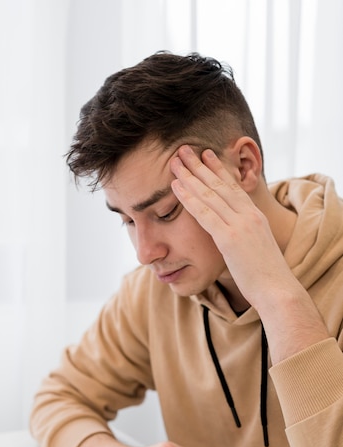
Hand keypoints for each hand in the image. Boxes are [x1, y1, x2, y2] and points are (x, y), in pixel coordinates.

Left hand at [170, 145, 293, 310]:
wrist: (277, 290)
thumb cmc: (266, 276)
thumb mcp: (258, 249)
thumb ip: (247, 237)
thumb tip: (238, 239)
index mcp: (256, 216)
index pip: (234, 187)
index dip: (218, 169)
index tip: (206, 155)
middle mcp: (249, 215)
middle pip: (220, 184)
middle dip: (200, 165)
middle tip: (184, 150)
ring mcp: (240, 225)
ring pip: (210, 194)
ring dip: (190, 176)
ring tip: (175, 162)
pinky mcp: (230, 238)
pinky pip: (205, 214)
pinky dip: (189, 199)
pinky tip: (176, 188)